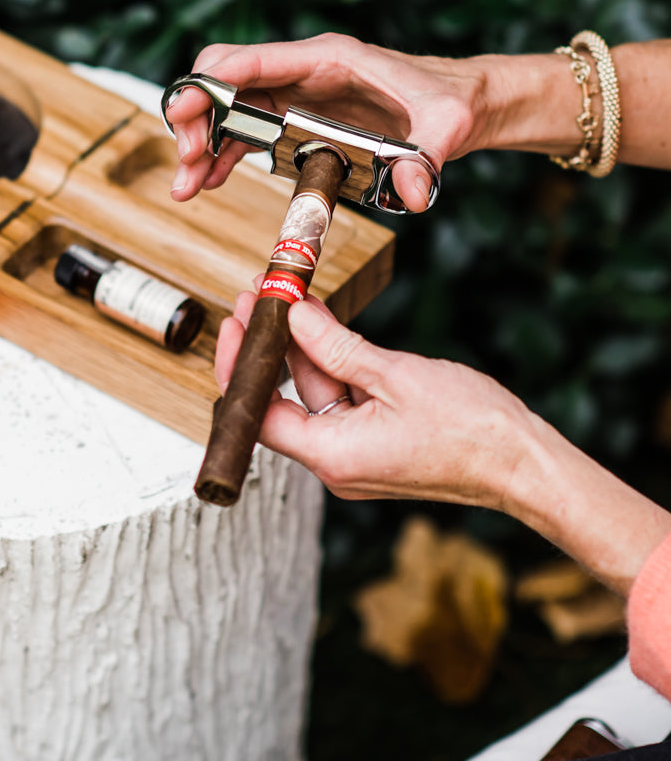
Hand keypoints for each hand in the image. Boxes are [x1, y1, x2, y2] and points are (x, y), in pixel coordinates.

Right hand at [167, 34, 486, 211]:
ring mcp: (296, 95)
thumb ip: (425, 156)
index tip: (183, 110)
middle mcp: (302, 72)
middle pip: (226, 81)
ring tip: (188, 185)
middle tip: (187, 162)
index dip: (210, 83)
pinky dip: (224, 155)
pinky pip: (247, 132)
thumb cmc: (450, 100)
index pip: (252, 60)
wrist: (462, 106)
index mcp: (326, 59)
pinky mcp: (297, 120)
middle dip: (196, 117)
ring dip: (203, 143)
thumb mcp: (446, 126)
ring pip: (228, 110)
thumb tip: (412, 192)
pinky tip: (212, 181)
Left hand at [216, 289, 538, 509]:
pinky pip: (340, 397)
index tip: (235, 323)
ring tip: (287, 297)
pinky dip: (330, 361)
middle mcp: (336, 460)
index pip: (257, 414)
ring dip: (300, 347)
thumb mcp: (395, 376)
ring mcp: (355, 451)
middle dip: (268, 346)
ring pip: (312, 393)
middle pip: (281, 400)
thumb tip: (293, 316)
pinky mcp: (375, 438)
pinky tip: (320, 322)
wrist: (524, 464)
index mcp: (332, 456)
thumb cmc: (472, 431)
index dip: (240, 366)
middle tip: (257, 297)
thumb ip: (335, 347)